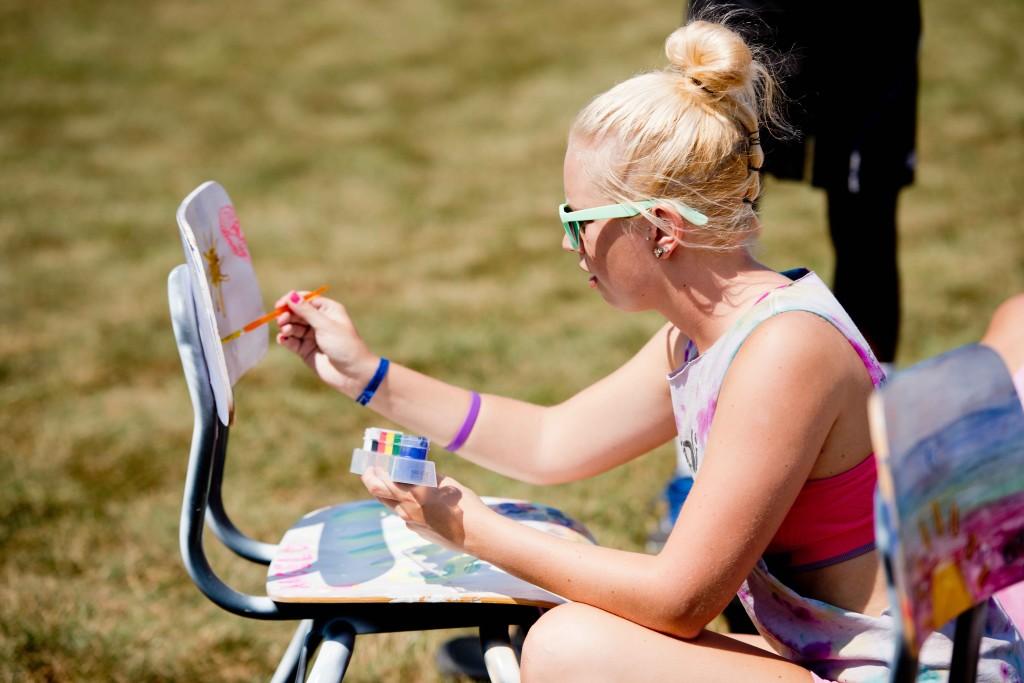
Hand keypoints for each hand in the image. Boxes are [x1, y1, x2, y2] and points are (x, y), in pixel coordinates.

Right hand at [275, 290, 376, 395]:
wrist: (353, 374)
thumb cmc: (344, 345)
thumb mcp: (325, 325)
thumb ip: (306, 311)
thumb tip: (291, 295)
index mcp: (328, 310)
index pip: (306, 300)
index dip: (292, 300)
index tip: (280, 304)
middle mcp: (319, 321)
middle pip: (297, 313)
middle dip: (288, 315)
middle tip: (282, 320)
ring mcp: (312, 336)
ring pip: (293, 327)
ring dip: (286, 327)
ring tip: (286, 331)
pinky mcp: (306, 350)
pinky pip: (292, 341)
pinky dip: (286, 339)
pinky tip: (283, 339)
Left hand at [361, 469, 488, 551]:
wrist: (476, 535)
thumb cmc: (465, 505)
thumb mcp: (446, 483)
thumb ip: (427, 476)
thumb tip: (417, 468)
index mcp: (413, 494)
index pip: (382, 480)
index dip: (374, 468)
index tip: (374, 459)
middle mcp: (407, 509)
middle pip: (378, 492)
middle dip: (371, 478)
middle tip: (371, 468)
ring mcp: (410, 522)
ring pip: (390, 503)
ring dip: (387, 490)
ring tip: (391, 478)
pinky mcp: (417, 530)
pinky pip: (404, 513)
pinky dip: (403, 502)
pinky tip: (415, 498)